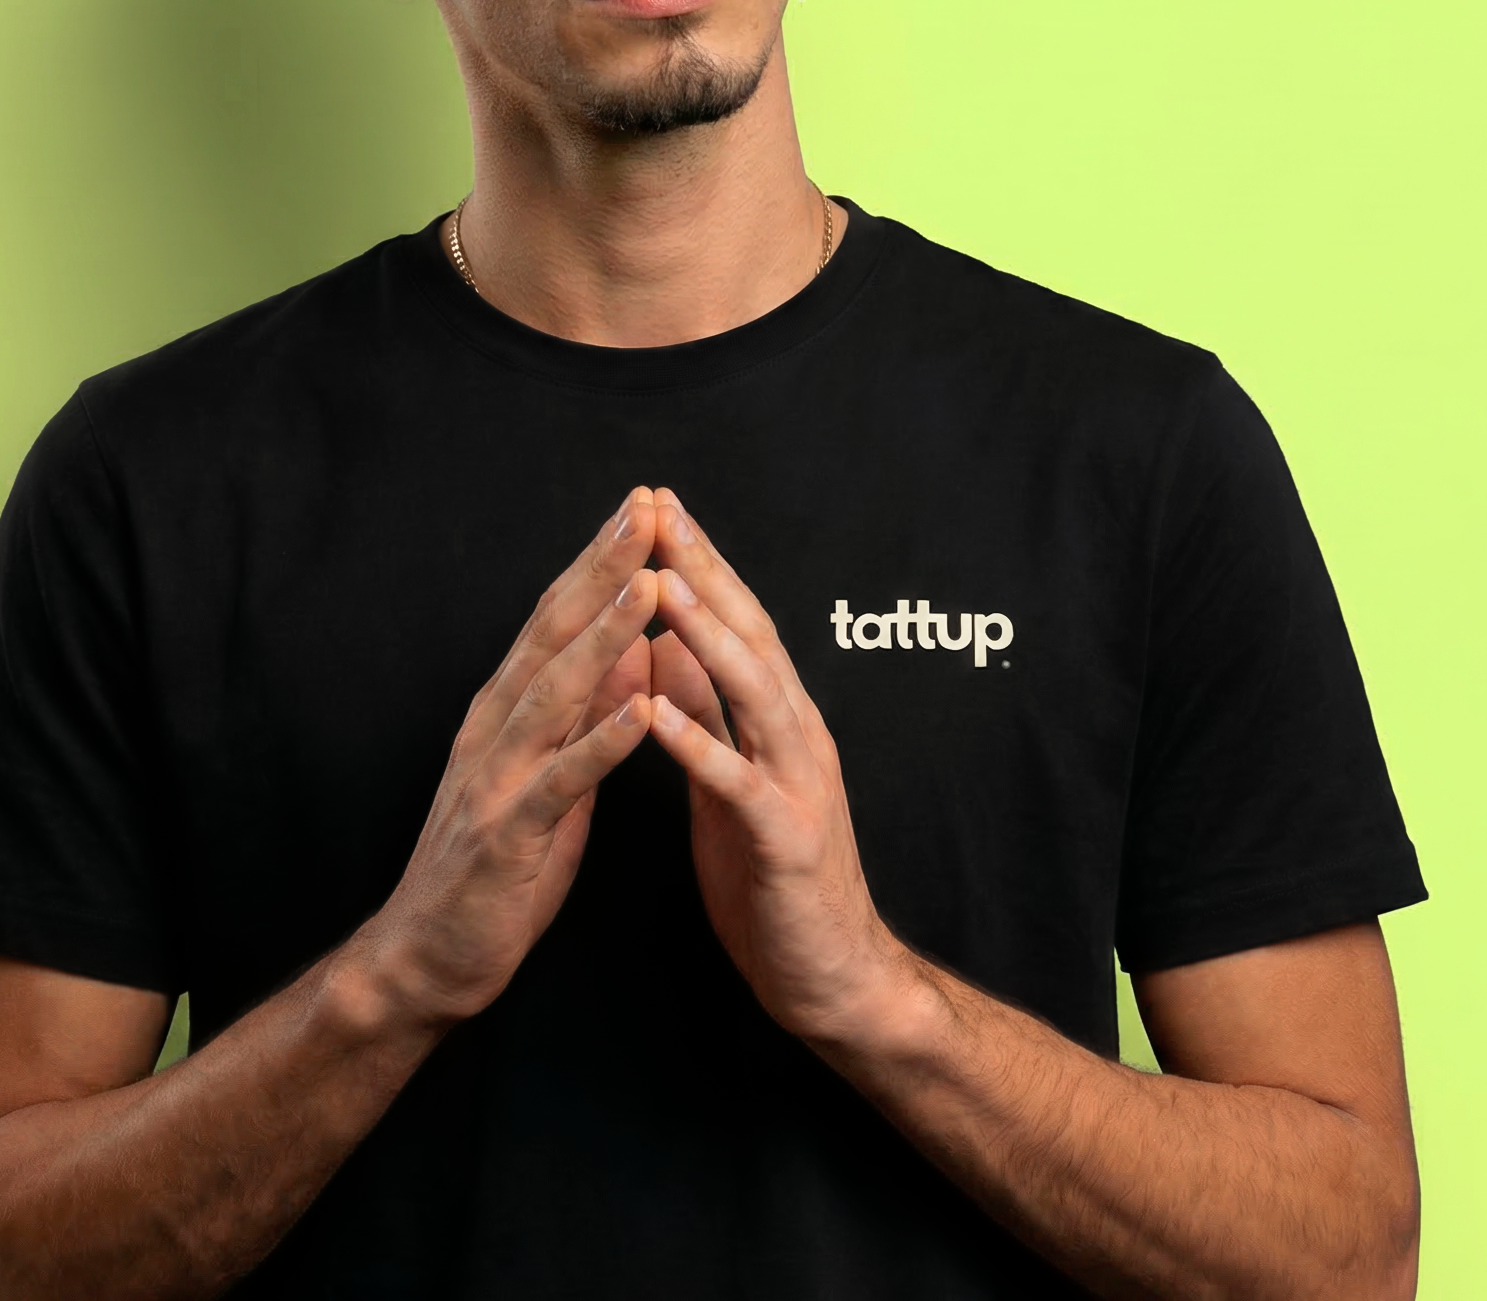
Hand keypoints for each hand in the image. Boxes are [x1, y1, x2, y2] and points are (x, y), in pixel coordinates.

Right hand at [358, 489, 657, 1027]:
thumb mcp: (546, 775)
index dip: (597, 560)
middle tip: (647, 510)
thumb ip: (580, 711)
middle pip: (552, 634)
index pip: (555, 618)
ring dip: (604, 636)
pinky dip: (600, 742)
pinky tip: (639, 710)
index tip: (642, 507)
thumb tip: (630, 643)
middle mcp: (493, 730)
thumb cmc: (493, 868)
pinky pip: (559, 782)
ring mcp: (494, 779)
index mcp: (505, 711)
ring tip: (650, 587)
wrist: (421, 960)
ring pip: (553, 692)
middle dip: (602, 569)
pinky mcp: (504, 836)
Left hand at [644, 489, 905, 1044]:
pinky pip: (740, 786)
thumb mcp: (728, 777)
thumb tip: (667, 638)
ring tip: (660, 586)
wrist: (832, 979)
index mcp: (776, 720)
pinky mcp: (789, 841)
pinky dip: (700, 746)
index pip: (736, 622)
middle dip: (704, 570)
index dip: (698, 561)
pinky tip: (658, 713)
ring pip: (756, 693)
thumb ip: (705, 709)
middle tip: (659, 510)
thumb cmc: (773, 877)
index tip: (654, 507)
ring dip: (707, 636)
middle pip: (750, 636)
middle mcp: (797, 736)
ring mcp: (799, 785)